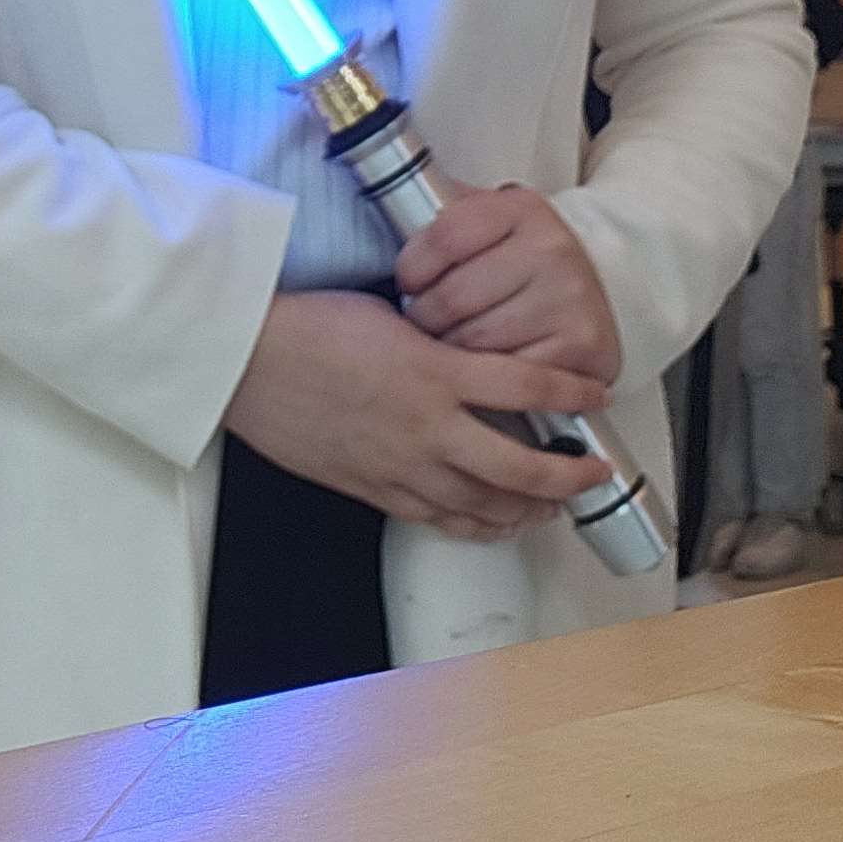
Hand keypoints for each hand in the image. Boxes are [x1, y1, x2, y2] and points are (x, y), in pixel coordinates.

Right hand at [224, 291, 613, 540]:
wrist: (246, 361)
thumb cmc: (310, 325)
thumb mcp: (390, 316)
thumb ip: (437, 345)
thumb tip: (466, 355)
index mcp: (437, 371)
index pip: (529, 384)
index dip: (572, 393)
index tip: (596, 396)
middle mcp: (429, 427)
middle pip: (521, 468)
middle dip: (567, 476)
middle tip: (593, 472)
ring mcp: (402, 466)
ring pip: (485, 506)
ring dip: (528, 510)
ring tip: (553, 506)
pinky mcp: (374, 489)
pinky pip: (438, 518)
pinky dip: (475, 524)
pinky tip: (492, 522)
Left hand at [396, 184, 620, 387]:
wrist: (604, 288)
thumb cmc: (523, 261)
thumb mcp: (492, 224)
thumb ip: (447, 220)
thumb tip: (386, 212)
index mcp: (521, 209)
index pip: (442, 237)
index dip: (412, 267)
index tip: (410, 282)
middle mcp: (551, 248)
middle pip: (451, 297)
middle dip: (424, 318)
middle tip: (425, 323)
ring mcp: (568, 298)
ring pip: (473, 341)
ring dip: (450, 351)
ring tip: (450, 344)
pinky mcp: (581, 344)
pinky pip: (507, 374)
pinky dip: (487, 378)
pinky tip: (484, 368)